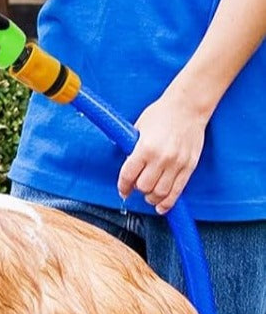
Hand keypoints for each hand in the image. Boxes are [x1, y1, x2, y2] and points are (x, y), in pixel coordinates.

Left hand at [117, 89, 210, 213]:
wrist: (188, 106)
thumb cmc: (161, 114)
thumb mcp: (138, 128)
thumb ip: (131, 148)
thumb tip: (124, 163)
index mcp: (144, 148)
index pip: (128, 176)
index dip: (123, 187)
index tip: (123, 191)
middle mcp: (161, 158)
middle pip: (144, 187)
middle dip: (138, 190)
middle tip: (137, 188)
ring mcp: (177, 163)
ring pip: (160, 193)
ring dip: (151, 198)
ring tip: (149, 196)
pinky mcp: (189, 165)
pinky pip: (178, 190)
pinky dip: (168, 202)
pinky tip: (161, 206)